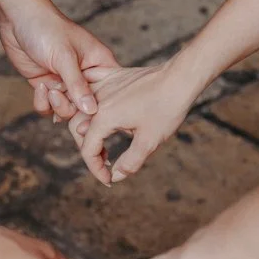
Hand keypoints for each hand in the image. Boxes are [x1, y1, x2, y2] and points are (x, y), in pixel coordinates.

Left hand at [0, 2, 116, 121]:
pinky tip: (40, 87)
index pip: (110, 94)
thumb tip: (91, 110)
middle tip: (58, 95)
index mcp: (99, 64)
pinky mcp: (48, 86)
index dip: (101, 107)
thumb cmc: (47, 28)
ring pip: (67, 111)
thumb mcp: (65, 57)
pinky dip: (43, 103)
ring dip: (56, 106)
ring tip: (48, 89)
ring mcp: (66, 83)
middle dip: (71, 108)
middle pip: (87, 108)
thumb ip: (77, 85)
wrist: (17, 17)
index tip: (86, 113)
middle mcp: (85, 77)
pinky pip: (49, 108)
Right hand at [68, 62, 193, 184]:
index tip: (108, 181)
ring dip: (85, 128)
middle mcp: (98, 100)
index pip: (88, 149)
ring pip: (80, 108)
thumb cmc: (167, 107)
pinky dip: (84, 98)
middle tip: (107, 163)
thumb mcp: (149, 142)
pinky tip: (91, 108)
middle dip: (89, 151)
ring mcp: (104, 85)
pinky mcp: (112, 76)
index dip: (96, 169)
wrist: (180, 77)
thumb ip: (129, 163)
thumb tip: (115, 177)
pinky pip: (89, 84)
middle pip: (78, 129)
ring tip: (102, 144)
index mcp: (105, 117)